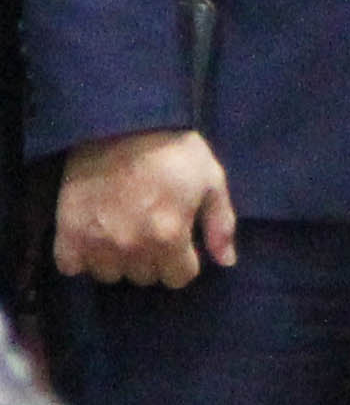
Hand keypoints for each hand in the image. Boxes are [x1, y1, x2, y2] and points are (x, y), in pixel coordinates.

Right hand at [53, 128, 230, 286]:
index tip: (179, 241)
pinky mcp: (68, 235)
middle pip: (145, 276)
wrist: (122, 126)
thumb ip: (220, 225)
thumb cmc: (173, 151)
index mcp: (169, 237)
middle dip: (153, 259)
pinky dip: (82, 257)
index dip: (183, 261)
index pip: (178, 278)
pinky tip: (95, 236)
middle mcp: (132, 248)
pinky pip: (73, 267)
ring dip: (118, 259)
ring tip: (123, 231)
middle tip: (151, 229)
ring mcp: (96, 244)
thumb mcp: (211, 180)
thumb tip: (226, 262)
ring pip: (111, 274)